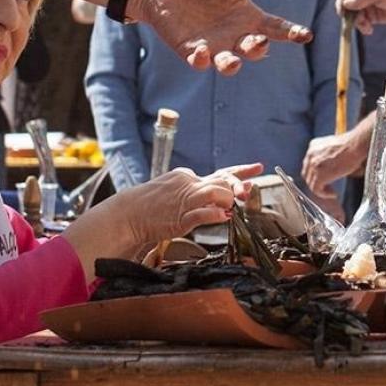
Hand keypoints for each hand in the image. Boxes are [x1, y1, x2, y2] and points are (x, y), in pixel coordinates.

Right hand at [76, 164, 260, 265]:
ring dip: (229, 199)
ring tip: (233, 207)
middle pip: (221, 181)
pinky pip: (201, 213)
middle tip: (248, 191)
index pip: (220, 172)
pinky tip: (224, 216)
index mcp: (188, 178)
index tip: (258, 168)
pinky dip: (215, 214)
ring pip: (215, 193)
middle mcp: (188, 184)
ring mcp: (184, 200)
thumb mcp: (174, 191)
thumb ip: (197, 193)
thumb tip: (223, 200)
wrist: (128, 214)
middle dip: (239, 186)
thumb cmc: (151, 206)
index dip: (241, 171)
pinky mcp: (179, 218)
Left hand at [133, 0, 311, 74]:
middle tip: (258, 40)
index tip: (304, 35)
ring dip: (232, 65)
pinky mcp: (190, 52)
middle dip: (258, 49)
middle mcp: (235, 36)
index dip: (292, 32)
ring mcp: (214, 47)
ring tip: (233, 62)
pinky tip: (200, 50)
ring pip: (229, 65)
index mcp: (248, 17)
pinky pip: (199, 63)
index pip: (276, 28)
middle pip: (255, 50)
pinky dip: (201, 60)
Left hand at [302, 128, 369, 195]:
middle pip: (307, 173)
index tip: (325, 178)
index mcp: (313, 146)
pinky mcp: (320, 175)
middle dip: (316, 182)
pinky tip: (334, 194)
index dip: (315, 173)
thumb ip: (328, 157)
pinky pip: (316, 189)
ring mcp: (313, 165)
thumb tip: (331, 170)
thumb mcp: (334, 147)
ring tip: (332, 191)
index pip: (308, 164)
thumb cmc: (352, 146)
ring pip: (311, 183)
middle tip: (327, 187)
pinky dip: (324, 194)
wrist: (356, 145)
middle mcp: (310, 154)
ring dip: (321, 189)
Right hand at [339, 0, 385, 35]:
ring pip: (355, 17)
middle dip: (350, 16)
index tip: (342, 11)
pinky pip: (362, 23)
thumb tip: (346, 3)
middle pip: (348, 7)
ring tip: (367, 27)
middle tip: (357, 22)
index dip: (341, 1)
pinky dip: (364, 28)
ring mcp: (367, 7)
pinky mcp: (372, 17)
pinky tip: (370, 30)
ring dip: (358, 23)